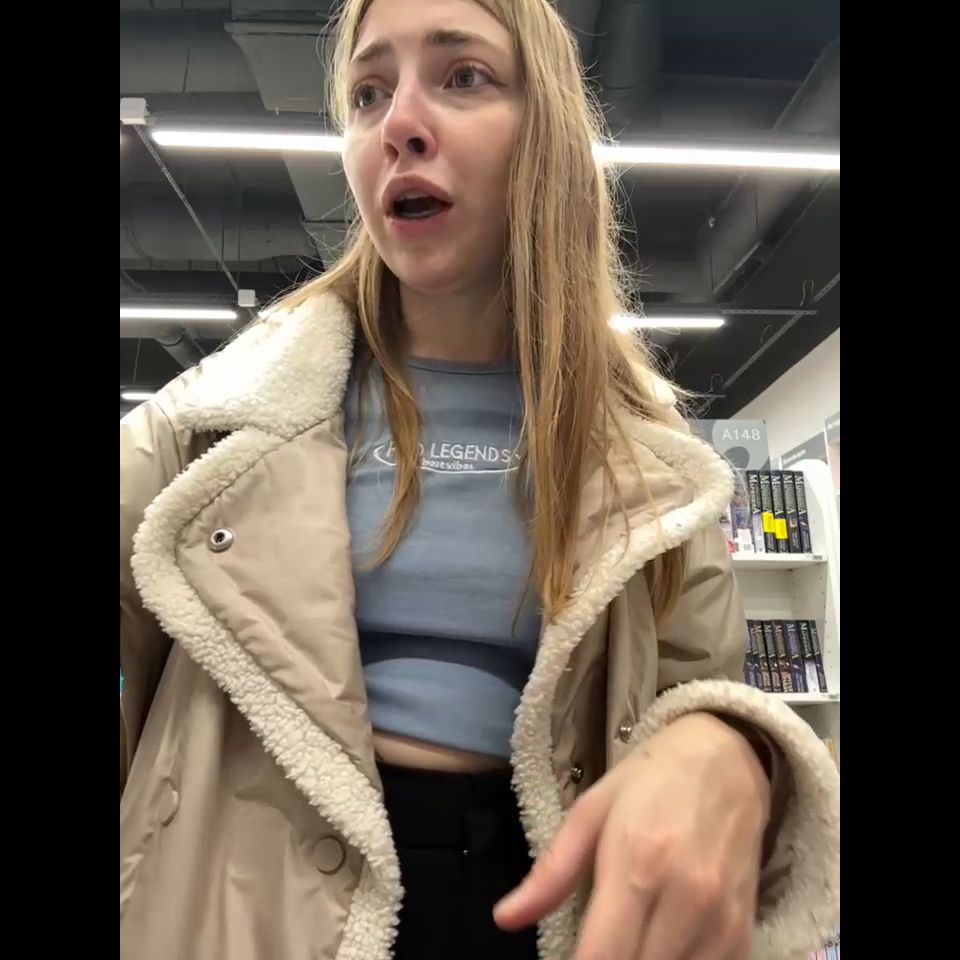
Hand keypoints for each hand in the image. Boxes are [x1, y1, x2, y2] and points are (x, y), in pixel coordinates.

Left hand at [494, 712, 770, 959]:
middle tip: (593, 946)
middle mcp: (684, 902)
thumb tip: (504, 918)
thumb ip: (551, 871)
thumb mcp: (591, 811)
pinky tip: (657, 948)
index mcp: (635, 866)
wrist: (728, 758)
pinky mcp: (744, 933)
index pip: (601, 958)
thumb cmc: (650, 782)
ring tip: (620, 944)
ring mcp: (720, 922)